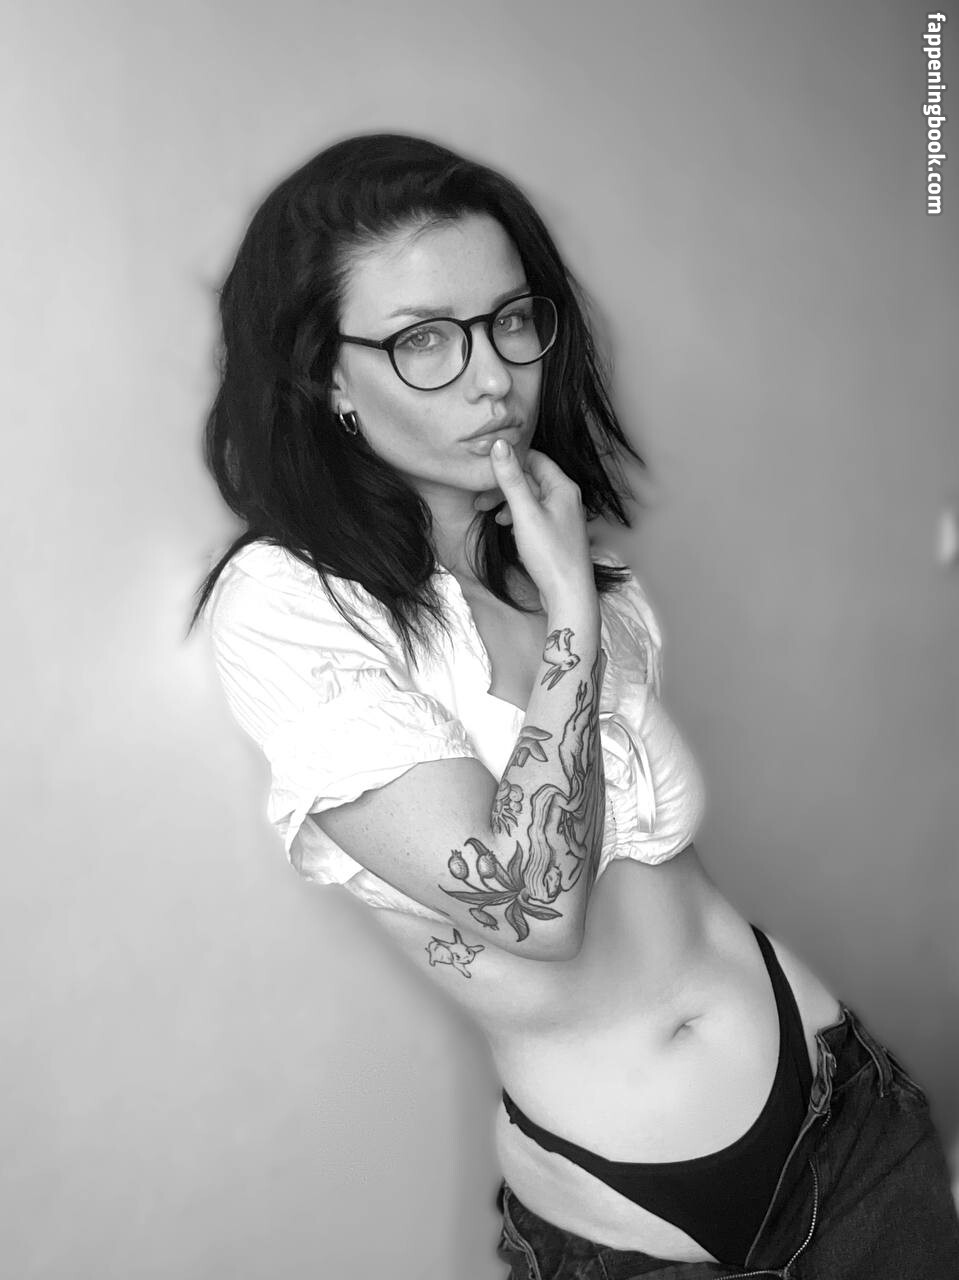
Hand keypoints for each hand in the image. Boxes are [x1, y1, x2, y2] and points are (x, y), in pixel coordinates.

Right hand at [485, 441, 595, 610]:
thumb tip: (499, 444)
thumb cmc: (550, 554)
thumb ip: (511, 478)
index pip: (534, 458)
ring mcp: (562, 517)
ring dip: (508, 503)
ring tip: (488, 514)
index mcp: (562, 487)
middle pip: (531, 479)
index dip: (510, 461)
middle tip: (479, 499)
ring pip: (531, 499)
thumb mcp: (525, 513)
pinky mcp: (557, 534)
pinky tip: (507, 528)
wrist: (568, 594)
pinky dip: (518, 517)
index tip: (485, 469)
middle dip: (504, 486)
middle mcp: (566, 498)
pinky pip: (534, 516)